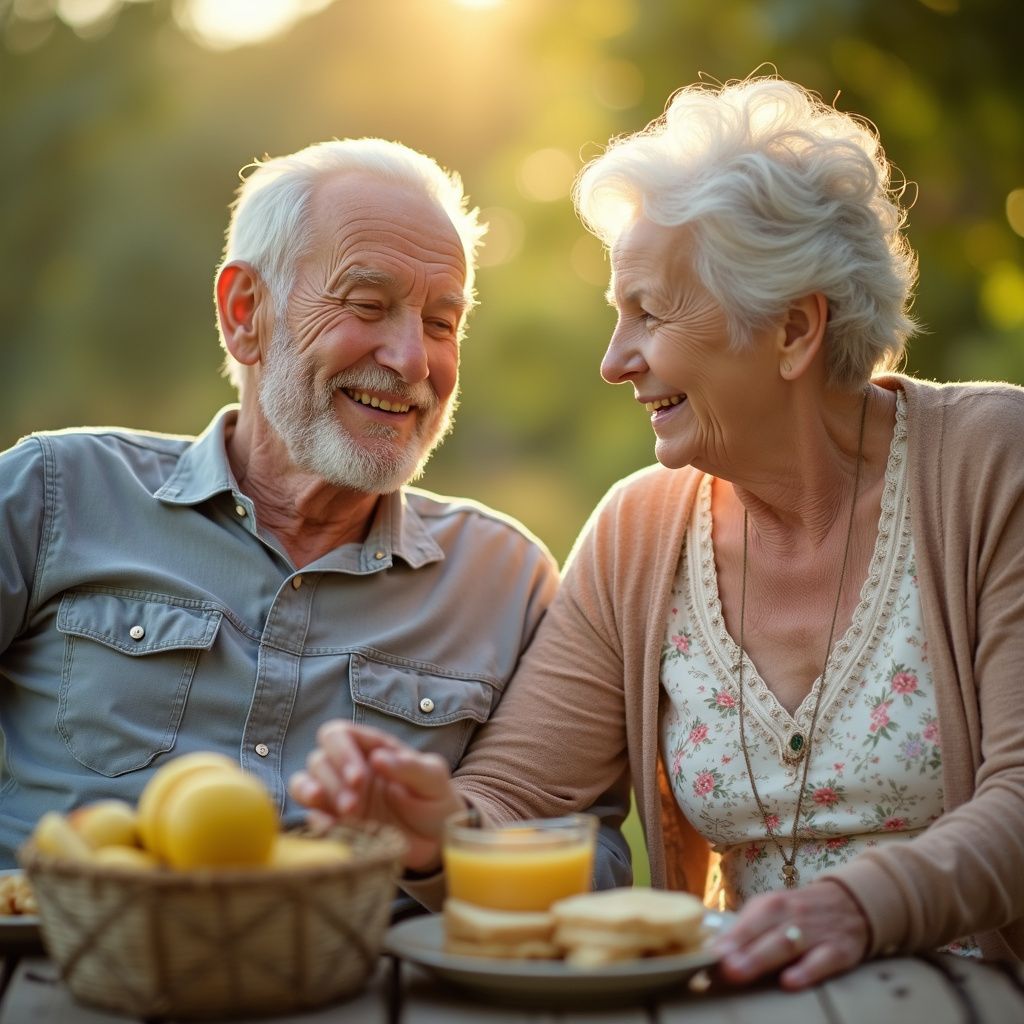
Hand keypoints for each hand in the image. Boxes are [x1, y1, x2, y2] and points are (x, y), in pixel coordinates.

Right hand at [288, 720, 465, 871]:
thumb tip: (379, 757)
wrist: (438, 841)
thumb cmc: (436, 800)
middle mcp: (350, 768)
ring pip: (304, 782)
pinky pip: (311, 815)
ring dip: (314, 795)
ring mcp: (339, 795)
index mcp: (372, 748)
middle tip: (354, 804)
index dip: (341, 752)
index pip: (339, 734)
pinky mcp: (336, 822)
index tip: (358, 778)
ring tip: (340, 813)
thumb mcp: (434, 779)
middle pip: (318, 759)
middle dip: (331, 780)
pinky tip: (330, 828)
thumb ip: (410, 766)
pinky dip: (315, 820)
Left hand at [712, 879, 869, 988]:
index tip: (708, 954)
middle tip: (720, 966)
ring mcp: (816, 933)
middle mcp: (792, 915)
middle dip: (741, 949)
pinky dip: (806, 971)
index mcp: (772, 904)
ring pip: (787, 944)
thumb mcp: (773, 911)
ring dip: (761, 958)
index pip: (747, 921)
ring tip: (739, 972)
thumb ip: (747, 929)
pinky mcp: (839, 951)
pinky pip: (822, 961)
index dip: (728, 939)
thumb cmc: (800, 911)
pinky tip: (788, 982)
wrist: (851, 902)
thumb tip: (714, 950)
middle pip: (764, 932)